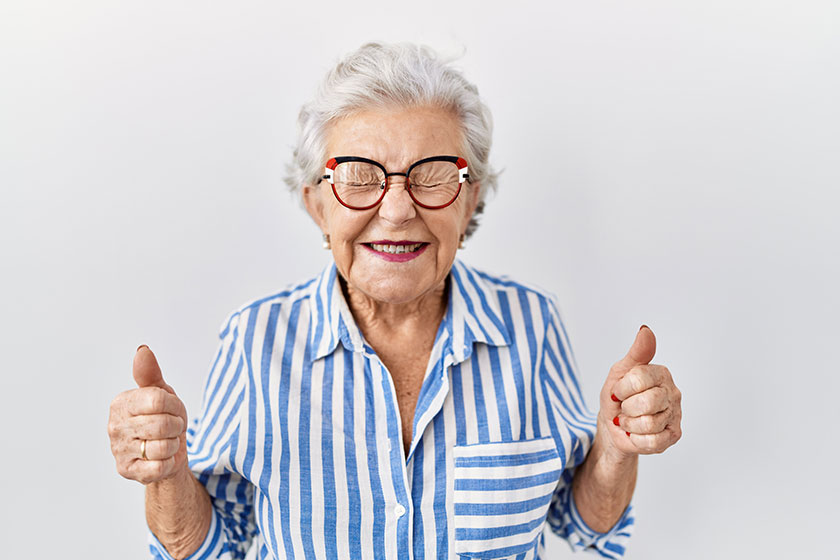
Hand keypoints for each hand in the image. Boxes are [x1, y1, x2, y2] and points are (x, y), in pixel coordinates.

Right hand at [108, 345, 188, 483]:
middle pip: (162, 425)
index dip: (174, 406)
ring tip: (166, 441)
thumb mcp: (161, 393)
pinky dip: (168, 463)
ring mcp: (119, 450)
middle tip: (171, 427)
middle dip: (176, 426)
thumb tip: (142, 350)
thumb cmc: (163, 418)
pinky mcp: (127, 471)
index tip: (173, 409)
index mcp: (122, 403)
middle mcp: (115, 426)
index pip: (158, 400)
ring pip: (163, 447)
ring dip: (173, 444)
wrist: (167, 452)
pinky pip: (159, 467)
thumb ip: (150, 374)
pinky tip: (161, 458)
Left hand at [597, 325, 681, 458]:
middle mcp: (672, 392)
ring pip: (649, 424)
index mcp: (660, 373)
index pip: (639, 379)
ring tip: (629, 420)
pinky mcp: (674, 435)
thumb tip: (646, 330)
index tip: (617, 392)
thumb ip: (635, 353)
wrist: (614, 426)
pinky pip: (652, 441)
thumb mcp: (619, 373)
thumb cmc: (617, 397)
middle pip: (647, 403)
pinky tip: (636, 433)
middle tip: (624, 408)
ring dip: (630, 425)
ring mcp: (675, 414)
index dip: (621, 389)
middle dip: (627, 408)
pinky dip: (636, 440)